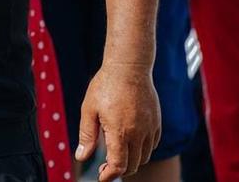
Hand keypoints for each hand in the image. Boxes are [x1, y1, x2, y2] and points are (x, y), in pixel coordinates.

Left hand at [75, 63, 160, 179]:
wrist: (129, 68)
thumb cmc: (105, 86)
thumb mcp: (89, 109)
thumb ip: (87, 135)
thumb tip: (81, 157)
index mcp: (120, 131)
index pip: (118, 165)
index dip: (109, 175)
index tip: (101, 177)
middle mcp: (138, 133)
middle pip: (132, 165)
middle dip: (119, 170)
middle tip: (104, 167)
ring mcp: (150, 128)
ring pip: (144, 157)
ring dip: (131, 161)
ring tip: (116, 155)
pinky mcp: (156, 123)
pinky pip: (151, 145)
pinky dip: (142, 150)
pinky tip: (129, 142)